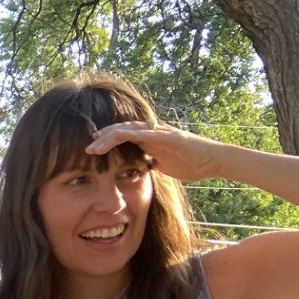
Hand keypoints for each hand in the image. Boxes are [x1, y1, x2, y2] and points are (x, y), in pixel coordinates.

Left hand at [85, 121, 223, 183]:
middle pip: (121, 130)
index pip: (123, 137)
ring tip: (92, 148)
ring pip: (126, 129)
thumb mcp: (164, 166)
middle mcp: (152, 132)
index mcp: (150, 139)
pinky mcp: (165, 136)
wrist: (212, 162)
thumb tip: (142, 168)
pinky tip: (112, 139)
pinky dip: (125, 135)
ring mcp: (158, 132)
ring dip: (107, 138)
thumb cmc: (191, 164)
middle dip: (101, 138)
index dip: (107, 142)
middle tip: (86, 149)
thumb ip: (152, 163)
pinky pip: (141, 132)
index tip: (92, 152)